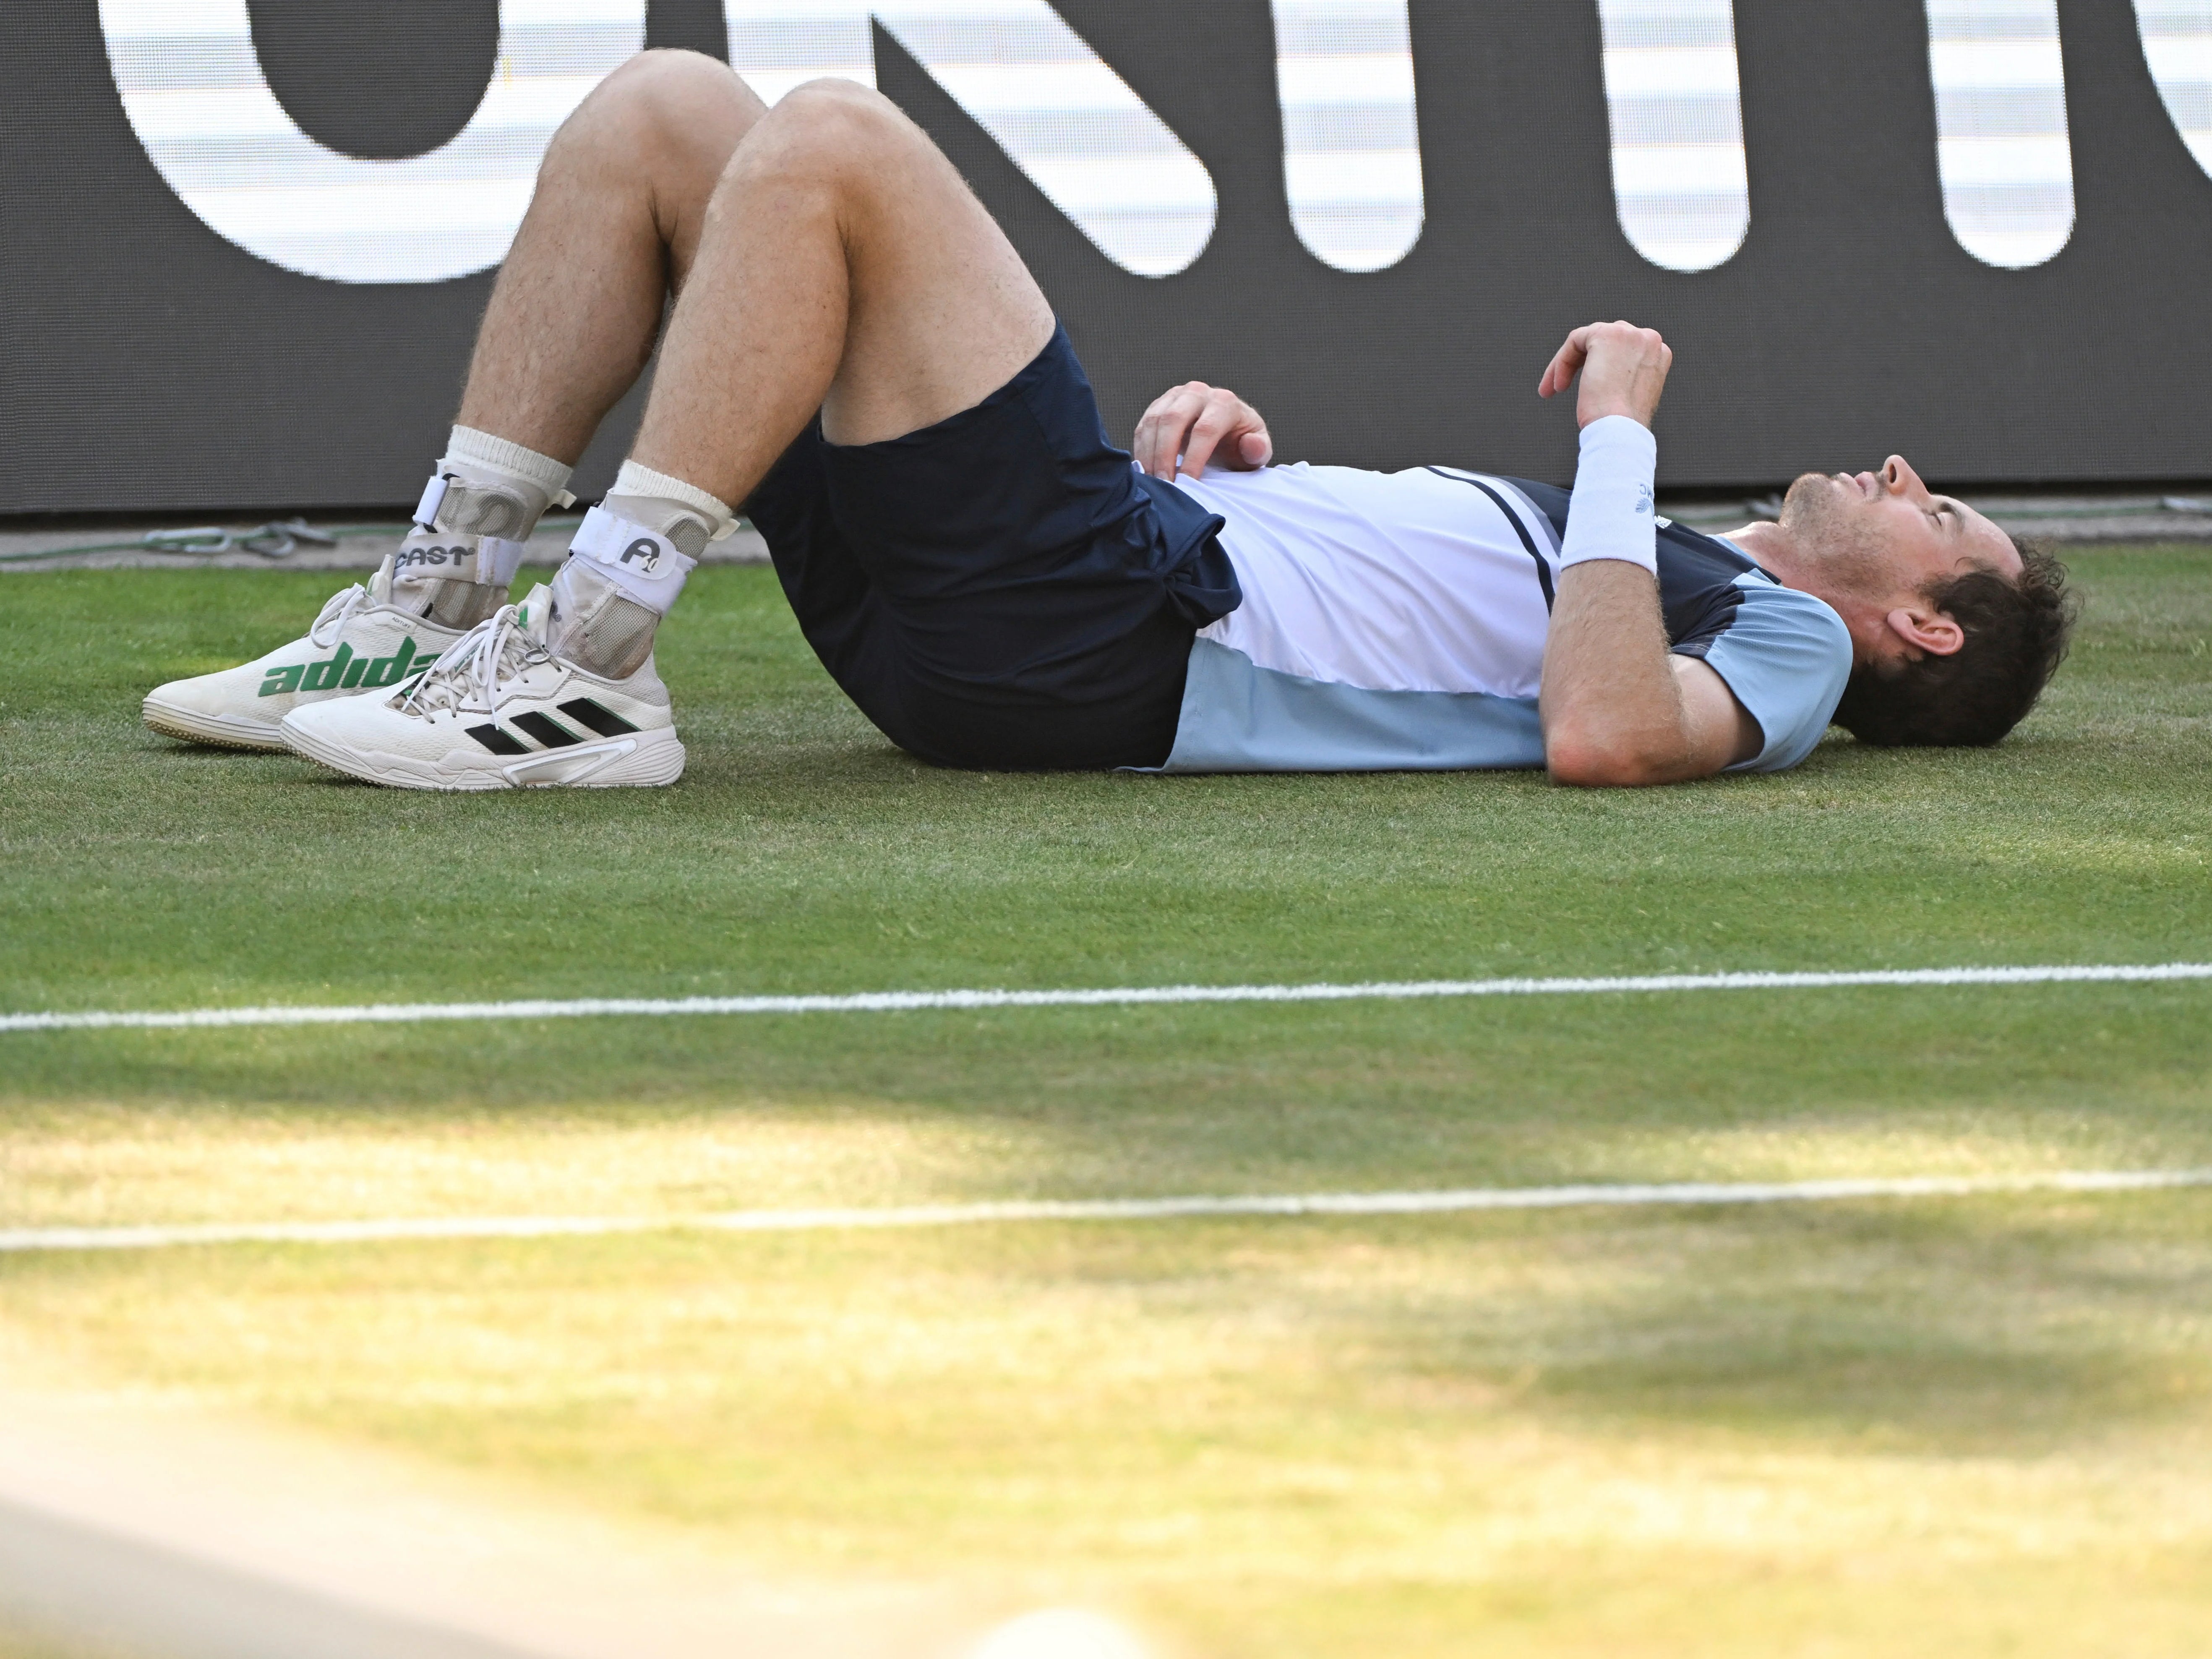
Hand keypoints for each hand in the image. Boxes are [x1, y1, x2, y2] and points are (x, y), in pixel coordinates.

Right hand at [1133, 381, 1272, 478]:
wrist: (1224, 429)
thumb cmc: (1240, 444)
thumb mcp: (1257, 451)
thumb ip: (1258, 450)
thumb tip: (1250, 444)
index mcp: (1224, 403)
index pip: (1205, 429)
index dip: (1195, 458)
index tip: (1188, 482)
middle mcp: (1198, 393)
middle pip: (1173, 420)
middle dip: (1165, 455)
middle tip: (1164, 484)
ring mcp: (1175, 396)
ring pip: (1154, 421)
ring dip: (1149, 453)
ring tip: (1152, 481)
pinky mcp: (1158, 405)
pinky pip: (1143, 425)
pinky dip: (1141, 449)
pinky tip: (1144, 471)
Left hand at [1537, 321, 1672, 430]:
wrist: (1621, 430)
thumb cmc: (1623, 425)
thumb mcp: (1628, 396)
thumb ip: (1623, 377)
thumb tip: (1604, 377)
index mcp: (1658, 354)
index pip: (1622, 349)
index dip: (1598, 366)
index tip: (1587, 390)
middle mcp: (1648, 339)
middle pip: (1604, 342)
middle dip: (1579, 363)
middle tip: (1559, 387)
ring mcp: (1629, 335)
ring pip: (1587, 341)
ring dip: (1566, 364)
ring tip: (1554, 389)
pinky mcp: (1606, 335)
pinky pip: (1574, 341)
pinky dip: (1561, 362)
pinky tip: (1558, 385)